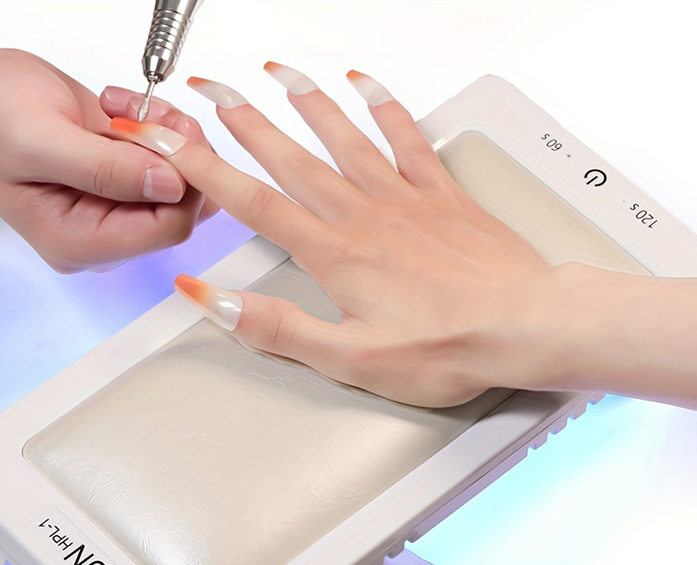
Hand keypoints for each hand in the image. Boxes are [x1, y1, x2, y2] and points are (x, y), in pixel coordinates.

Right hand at [0, 36, 217, 270]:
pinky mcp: (133, 185)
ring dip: (174, 139)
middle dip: (178, 156)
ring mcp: (122, 210)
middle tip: (147, 114)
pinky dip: (168, 132)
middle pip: (182, 209)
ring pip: (188, 187)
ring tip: (133, 109)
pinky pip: (178, 167)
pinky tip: (135, 112)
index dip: (181, 184)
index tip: (166, 136)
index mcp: (80, 243)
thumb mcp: (37, 139)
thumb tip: (168, 184)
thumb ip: (104, 169)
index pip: (165, 230)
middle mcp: (107, 234)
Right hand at [110, 67, 554, 405]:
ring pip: (344, 137)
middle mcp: (365, 215)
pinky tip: (367, 86)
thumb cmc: (448, 347)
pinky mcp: (442, 196)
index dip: (205, 169)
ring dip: (305, 103)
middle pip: (291, 158)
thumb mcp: (349, 359)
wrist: (524, 326)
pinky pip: (407, 137)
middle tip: (210, 92)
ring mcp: (405, 199)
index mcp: (335, 255)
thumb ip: (276, 327)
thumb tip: (212, 301)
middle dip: (242, 122)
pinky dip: (384, 107)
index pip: (254, 203)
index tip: (172, 141)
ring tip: (277, 75)